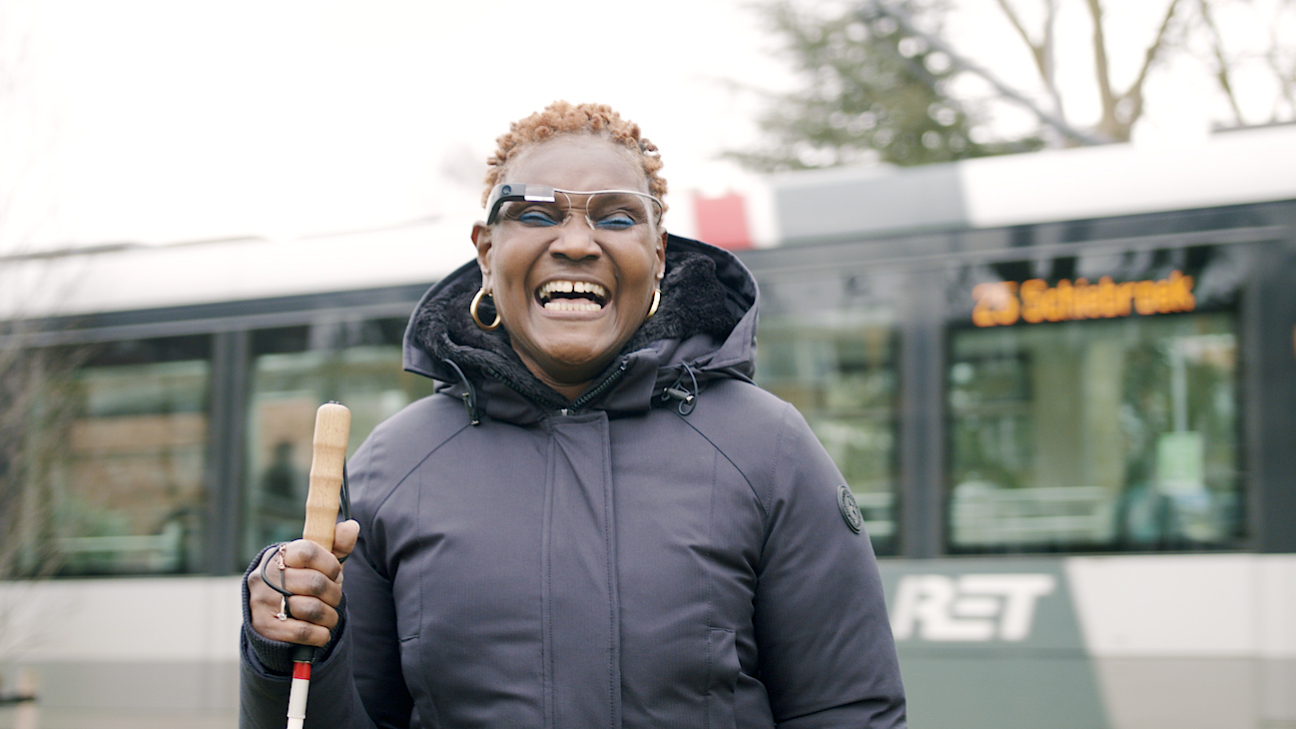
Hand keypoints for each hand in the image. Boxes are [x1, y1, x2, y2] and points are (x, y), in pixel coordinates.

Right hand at [247, 520, 359, 646]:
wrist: (273, 616)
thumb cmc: (303, 583)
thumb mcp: (319, 564)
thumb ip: (336, 545)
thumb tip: (352, 526)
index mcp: (281, 555)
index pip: (308, 551)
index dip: (330, 564)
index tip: (336, 574)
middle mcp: (266, 576)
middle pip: (315, 583)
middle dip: (334, 594)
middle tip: (334, 598)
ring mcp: (262, 602)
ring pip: (311, 609)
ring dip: (330, 616)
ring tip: (329, 616)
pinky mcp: (264, 627)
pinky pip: (303, 631)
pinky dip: (320, 634)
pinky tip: (321, 632)